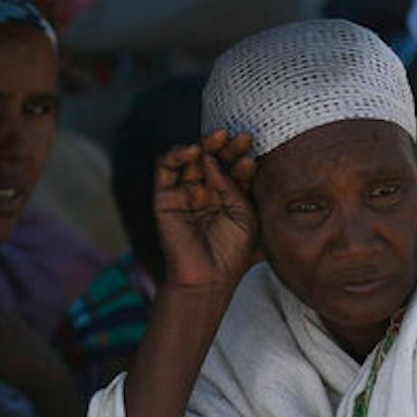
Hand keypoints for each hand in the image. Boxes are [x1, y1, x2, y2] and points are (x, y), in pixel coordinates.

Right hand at [153, 130, 257, 293]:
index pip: (233, 168)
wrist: (209, 280)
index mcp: (228, 196)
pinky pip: (165, 168)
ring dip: (204, 144)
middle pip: (213, 158)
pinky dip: (176, 154)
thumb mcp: (245, 215)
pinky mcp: (164, 197)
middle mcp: (205, 191)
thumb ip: (232, 186)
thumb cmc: (233, 254)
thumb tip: (213, 161)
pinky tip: (193, 150)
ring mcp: (184, 193)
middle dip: (226, 145)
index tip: (252, 153)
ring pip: (190, 158)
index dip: (242, 157)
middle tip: (239, 136)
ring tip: (219, 137)